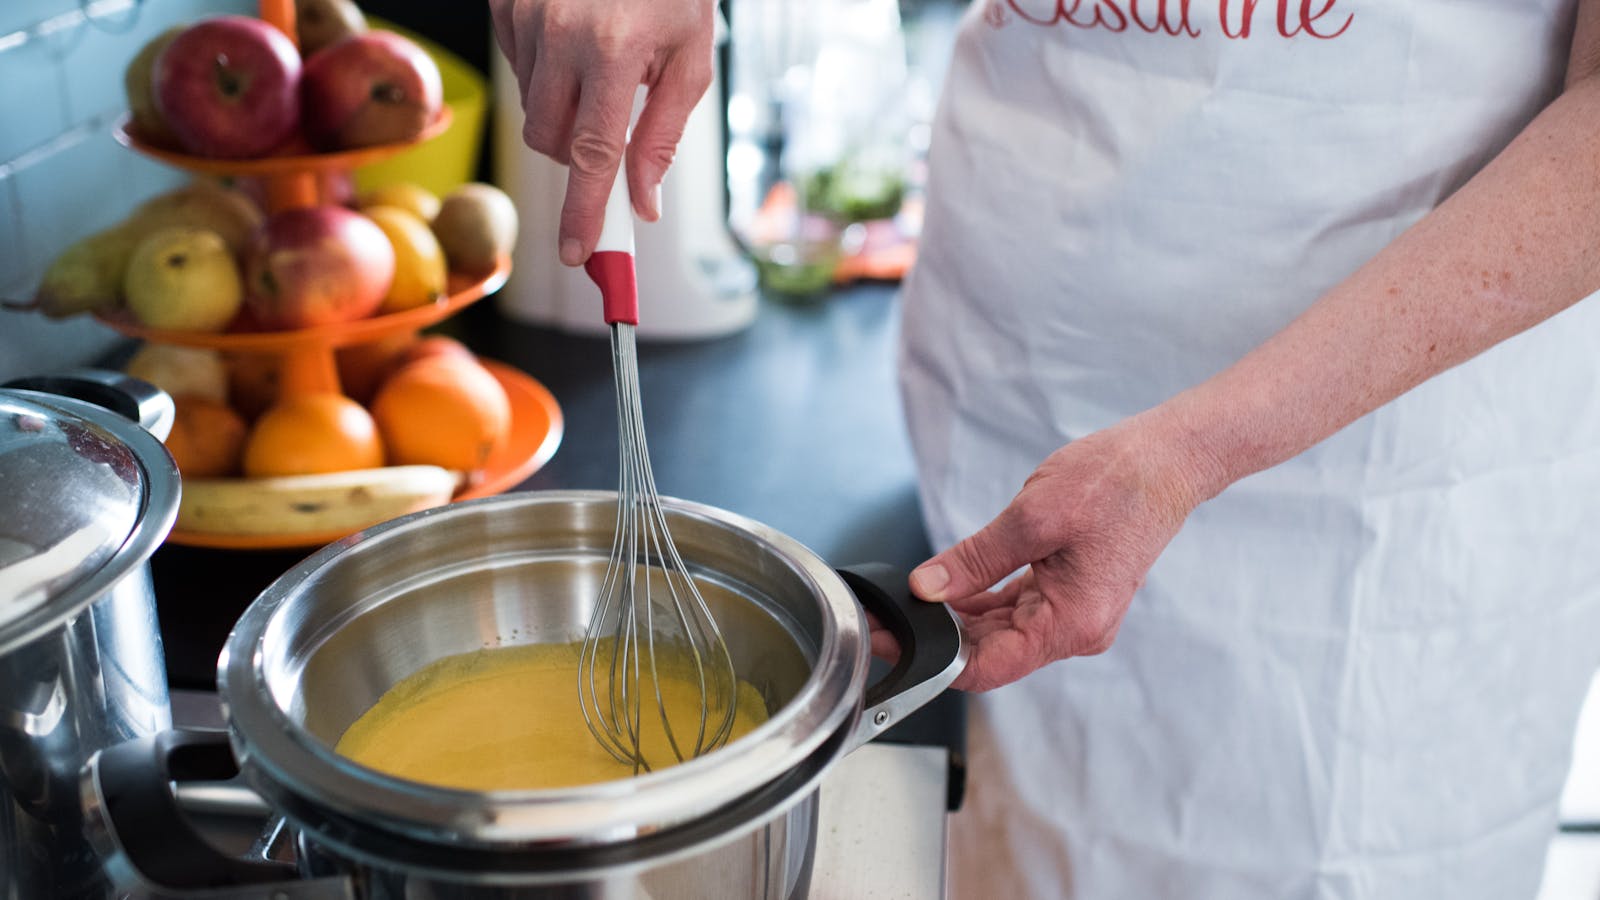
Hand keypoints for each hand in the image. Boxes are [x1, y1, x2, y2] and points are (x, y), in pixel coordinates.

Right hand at [489, 0, 716, 264]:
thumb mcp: (690, 57)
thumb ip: (664, 133)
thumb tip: (642, 201)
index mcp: (613, 50)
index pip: (593, 155)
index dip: (584, 211)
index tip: (578, 254)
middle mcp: (560, 34)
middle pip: (550, 142)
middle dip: (577, 156)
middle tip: (608, 132)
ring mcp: (524, 17)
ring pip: (531, 109)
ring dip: (564, 111)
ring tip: (600, 67)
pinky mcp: (504, 6)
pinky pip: (516, 70)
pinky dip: (545, 74)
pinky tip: (574, 43)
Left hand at [904, 412, 1219, 690]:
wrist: (1166, 460)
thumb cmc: (1116, 482)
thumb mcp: (1033, 517)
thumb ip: (975, 560)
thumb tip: (927, 588)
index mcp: (1071, 623)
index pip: (987, 667)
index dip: (933, 659)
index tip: (891, 641)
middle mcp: (1076, 629)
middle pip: (991, 652)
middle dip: (937, 638)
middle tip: (886, 616)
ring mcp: (1075, 613)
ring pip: (1000, 632)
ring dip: (955, 619)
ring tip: (913, 599)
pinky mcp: (1071, 594)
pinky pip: (1017, 609)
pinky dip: (982, 600)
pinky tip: (953, 586)